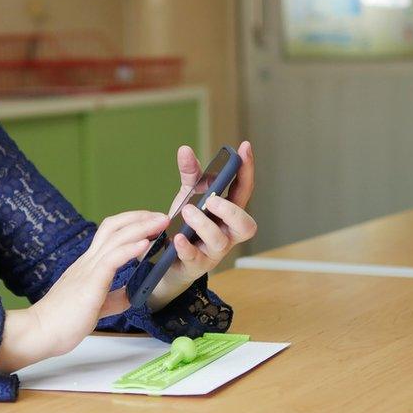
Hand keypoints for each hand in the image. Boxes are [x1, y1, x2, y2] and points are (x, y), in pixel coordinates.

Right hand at [0, 210, 169, 369]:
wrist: (40, 332)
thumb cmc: (63, 321)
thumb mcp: (95, 306)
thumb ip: (112, 298)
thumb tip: (129, 296)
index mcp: (88, 265)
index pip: (110, 233)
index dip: (131, 224)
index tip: (151, 223)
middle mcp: (88, 261)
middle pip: (114, 227)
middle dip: (140, 218)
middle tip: (162, 216)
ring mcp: (87, 269)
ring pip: (116, 238)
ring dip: (141, 227)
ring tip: (161, 222)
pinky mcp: (89, 283)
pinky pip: (112, 259)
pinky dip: (130, 248)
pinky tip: (145, 243)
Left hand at [147, 141, 257, 309]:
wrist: (166, 261)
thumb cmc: (185, 226)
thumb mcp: (187, 197)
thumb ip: (189, 175)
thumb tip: (185, 150)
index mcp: (227, 214)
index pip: (244, 191)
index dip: (247, 170)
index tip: (244, 147)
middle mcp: (226, 234)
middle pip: (246, 226)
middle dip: (232, 211)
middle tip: (212, 200)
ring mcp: (212, 252)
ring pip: (220, 241)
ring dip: (204, 224)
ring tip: (187, 212)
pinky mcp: (194, 265)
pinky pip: (194, 258)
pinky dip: (186, 247)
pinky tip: (176, 237)